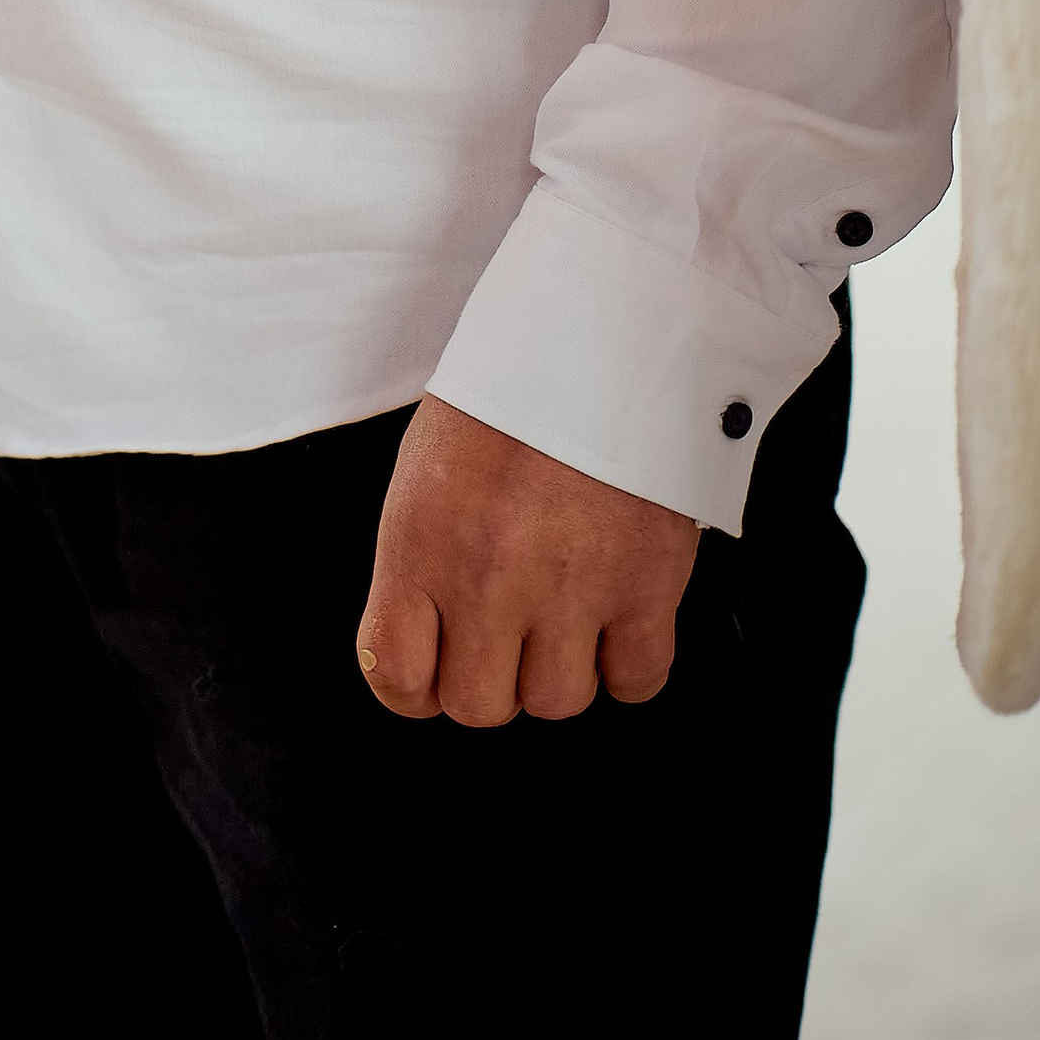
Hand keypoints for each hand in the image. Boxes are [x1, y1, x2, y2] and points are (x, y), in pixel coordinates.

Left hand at [357, 394, 697, 724]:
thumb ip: (422, 563)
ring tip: (563, 608)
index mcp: (419, 542)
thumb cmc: (504, 394)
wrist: (595, 333)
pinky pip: (636, 681)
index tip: (431, 667)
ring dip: (559, 669)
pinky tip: (616, 618)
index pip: (395, 676)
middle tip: (505, 630)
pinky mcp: (645, 584)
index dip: (413, 687)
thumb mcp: (426, 470)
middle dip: (488, 677)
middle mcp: (488, 578)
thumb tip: (426, 647)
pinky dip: (627, 665)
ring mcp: (570, 588)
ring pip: (557, 702)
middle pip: (478, 706)